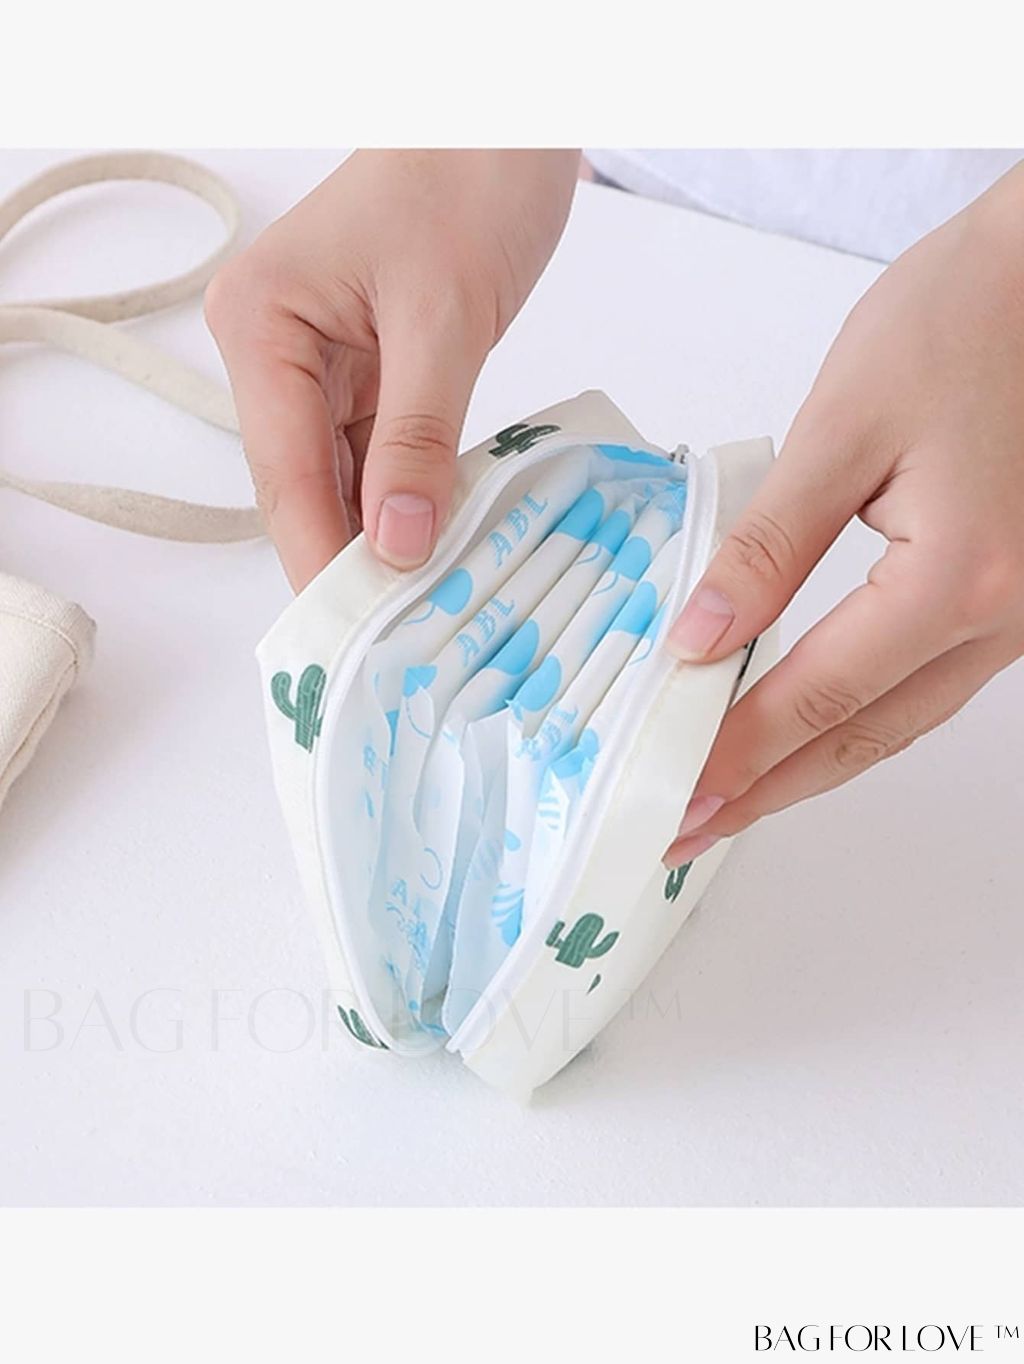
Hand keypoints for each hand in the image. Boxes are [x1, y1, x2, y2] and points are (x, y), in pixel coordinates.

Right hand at [205, 150, 578, 588]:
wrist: (504, 123)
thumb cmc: (467, 183)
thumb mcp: (444, 318)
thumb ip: (418, 436)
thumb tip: (397, 544)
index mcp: (261, 325)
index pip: (285, 469)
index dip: (320, 553)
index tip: (355, 631)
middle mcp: (275, 350)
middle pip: (304, 482)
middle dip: (349, 557)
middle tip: (392, 641)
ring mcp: (320, 362)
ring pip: (343, 477)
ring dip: (382, 536)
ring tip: (420, 611)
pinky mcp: (370, 370)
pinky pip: (381, 453)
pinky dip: (410, 498)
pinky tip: (439, 546)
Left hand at [664, 163, 1023, 866]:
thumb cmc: (969, 317)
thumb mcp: (846, 425)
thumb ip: (770, 544)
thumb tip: (702, 636)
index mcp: (958, 580)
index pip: (818, 694)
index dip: (737, 749)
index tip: (672, 791)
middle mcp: (1004, 618)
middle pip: (865, 736)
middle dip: (770, 790)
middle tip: (690, 831)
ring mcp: (1022, 613)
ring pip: (901, 721)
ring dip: (814, 765)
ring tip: (736, 796)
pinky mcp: (1018, 592)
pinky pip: (928, 683)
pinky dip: (860, 717)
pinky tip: (812, 726)